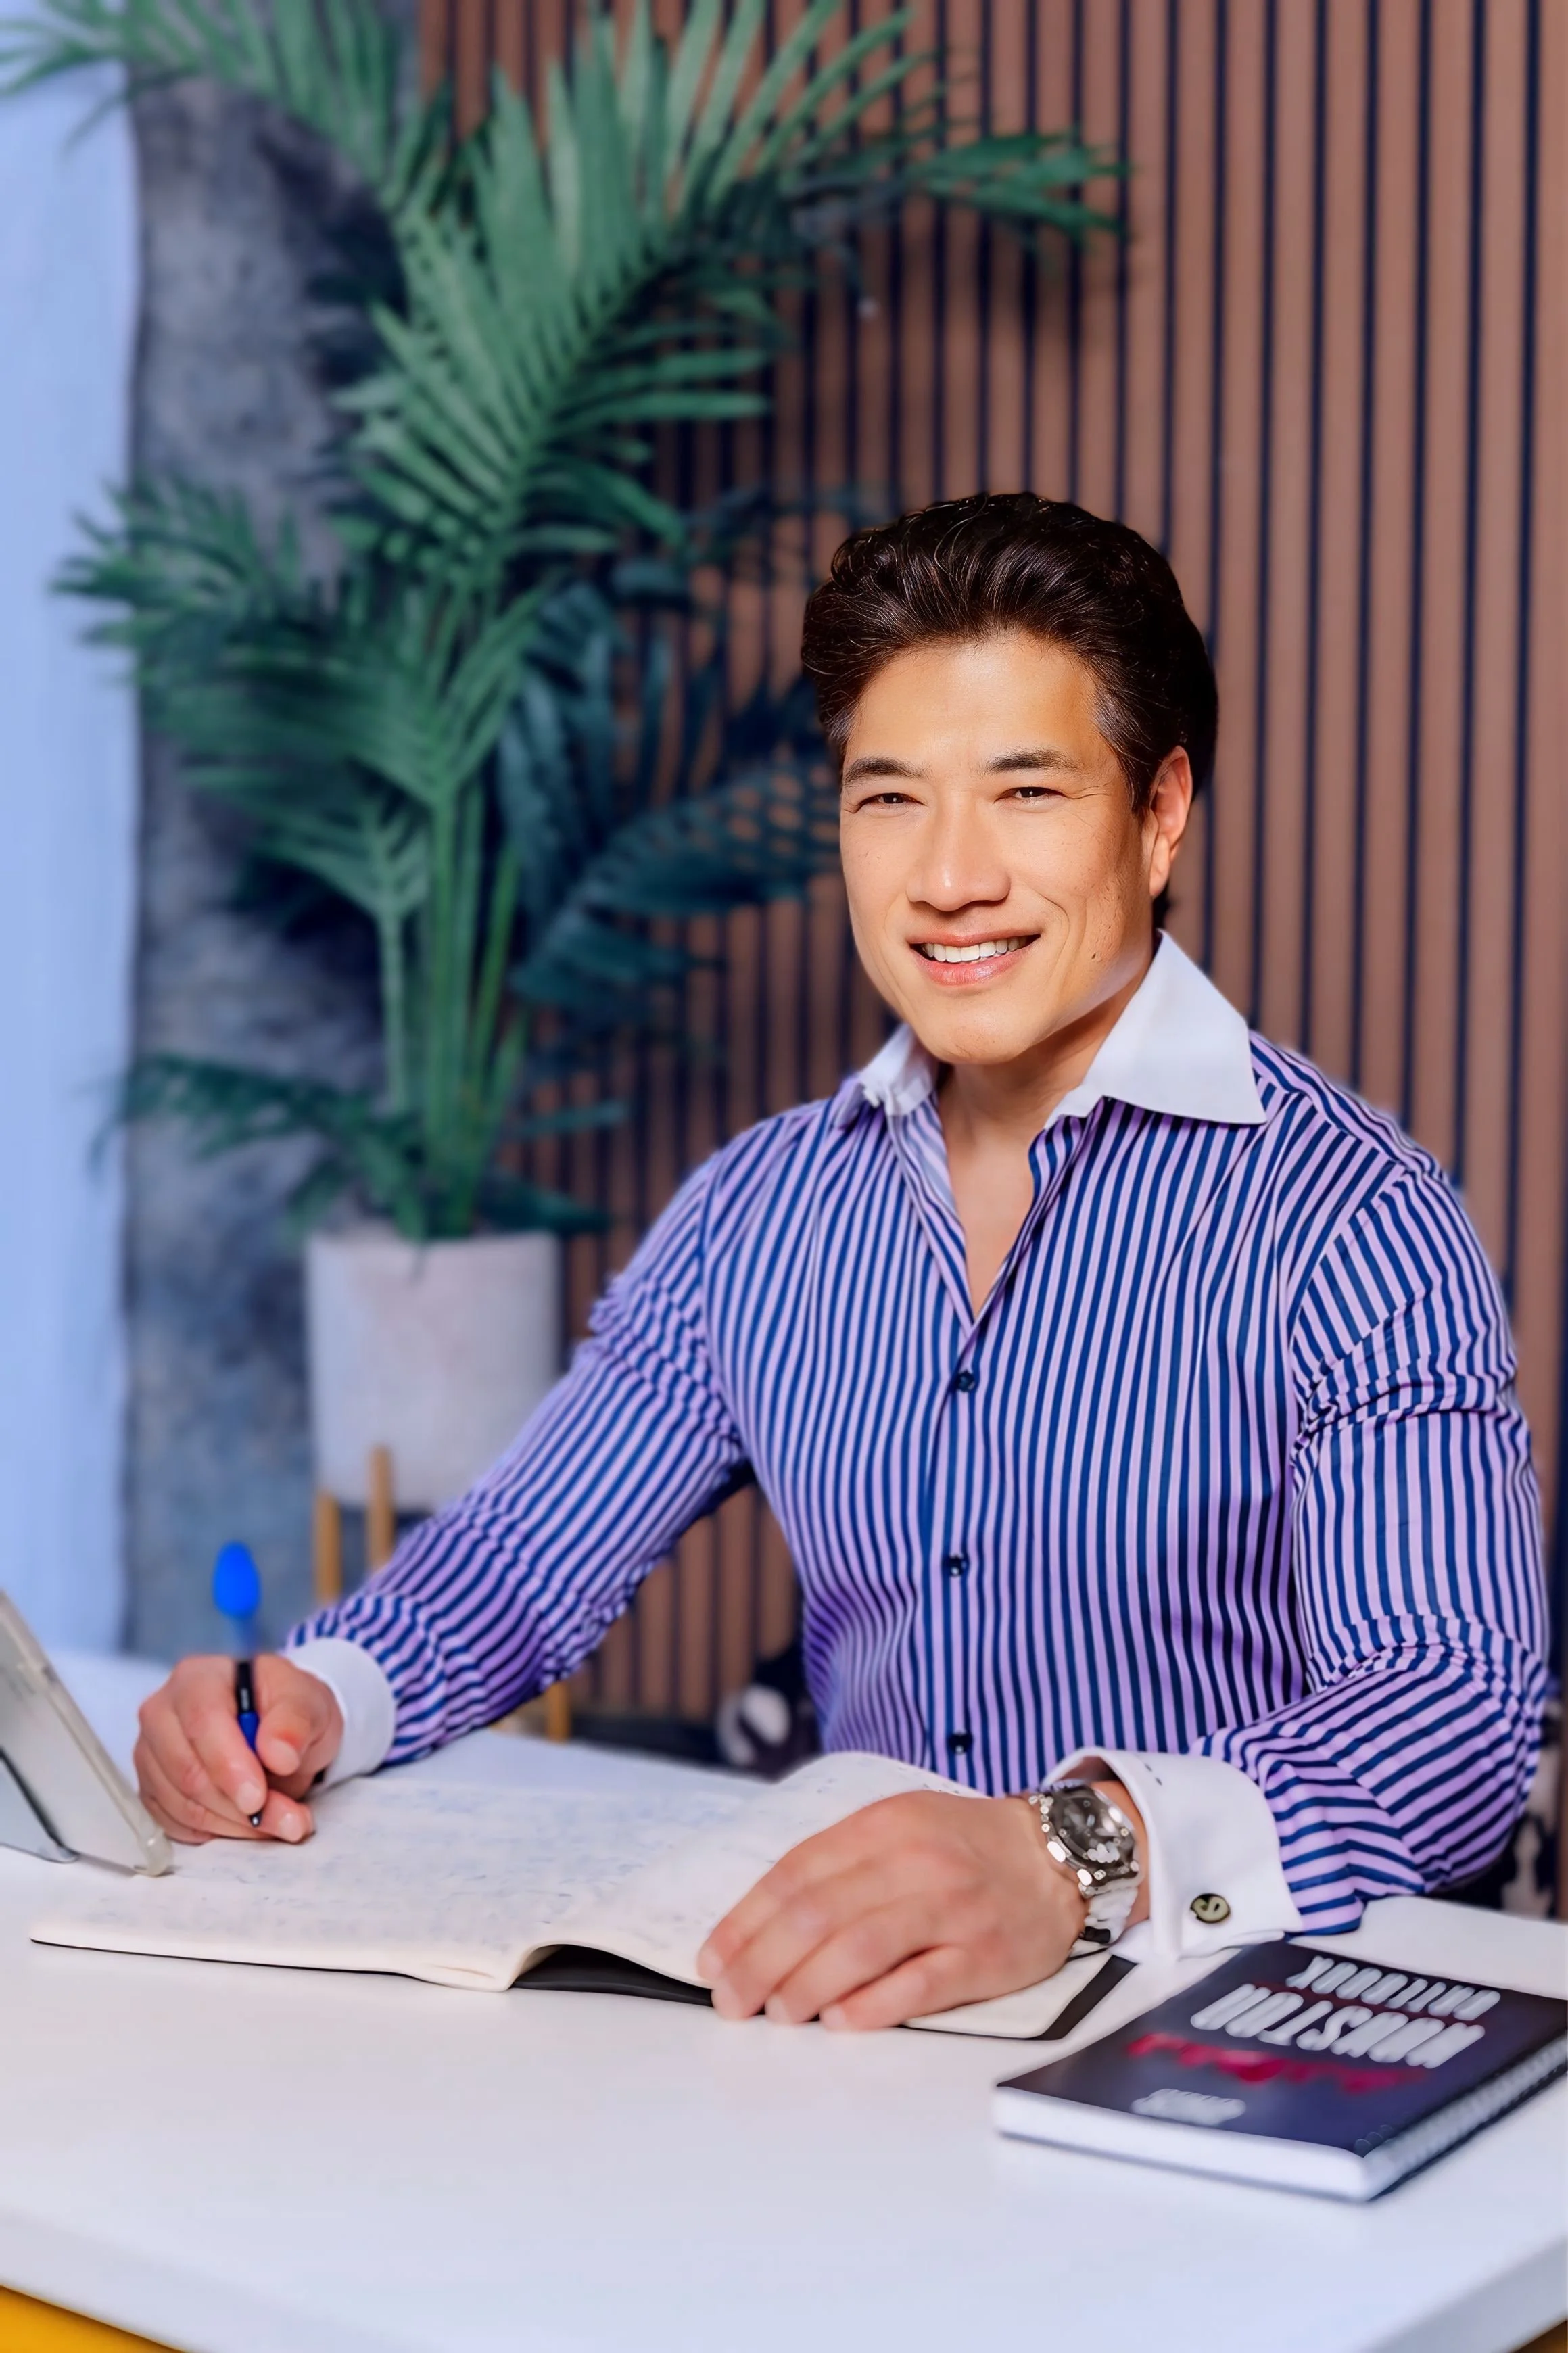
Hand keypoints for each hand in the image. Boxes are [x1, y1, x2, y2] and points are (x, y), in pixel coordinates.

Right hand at [134, 1654, 343, 1844]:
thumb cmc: (288, 1711)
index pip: (201, 1720)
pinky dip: (217, 1833)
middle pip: (187, 1770)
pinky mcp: (151, 1791)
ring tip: (280, 1823)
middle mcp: (162, 1713)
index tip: (258, 1797)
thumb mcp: (310, 1704)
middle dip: (238, 1806)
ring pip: (182, 1804)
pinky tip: (249, 1825)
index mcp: (198, 1677)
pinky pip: (175, 1825)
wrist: (279, 1734)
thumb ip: (296, 1722)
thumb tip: (278, 1754)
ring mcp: (151, 1755)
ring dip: (234, 1824)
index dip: (228, 1764)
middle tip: (288, 1821)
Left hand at [696, 1786, 1131, 2031]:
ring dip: (806, 1985)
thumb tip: (765, 1924)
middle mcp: (914, 1861)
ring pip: (861, 1946)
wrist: (1059, 1855)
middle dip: (762, 1962)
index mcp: (883, 1825)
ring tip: (776, 2013)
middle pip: (819, 1913)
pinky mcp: (984, 1954)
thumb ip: (840, 1865)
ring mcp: (952, 1908)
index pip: (797, 1873)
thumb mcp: (899, 1828)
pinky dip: (873, 2003)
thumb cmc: (964, 1847)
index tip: (714, 1960)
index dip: (747, 1921)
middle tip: (732, 2000)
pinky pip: (921, 1981)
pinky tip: (839, 2020)